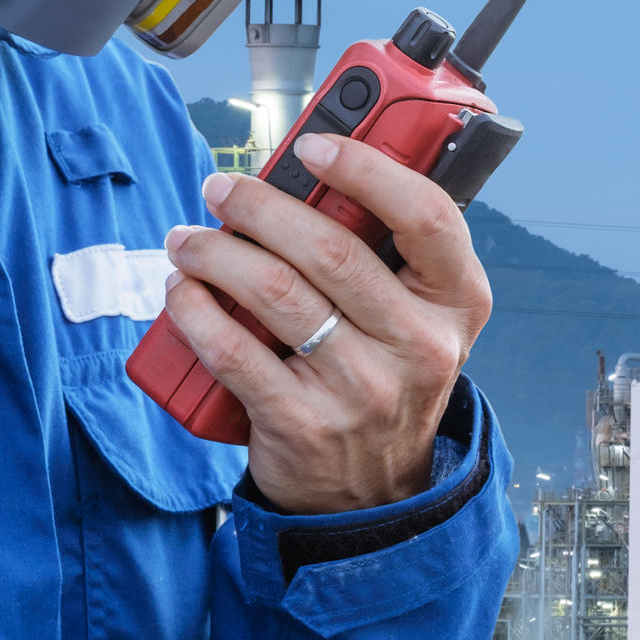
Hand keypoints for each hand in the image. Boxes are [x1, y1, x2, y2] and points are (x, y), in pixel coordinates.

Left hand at [160, 134, 491, 513]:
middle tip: (221, 188)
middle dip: (261, 206)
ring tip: (188, 239)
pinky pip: (235, 351)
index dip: (367, 171)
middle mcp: (420, 345)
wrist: (369, 492)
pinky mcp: (304, 423)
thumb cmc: (383, 376)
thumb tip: (306, 176)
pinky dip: (197, 312)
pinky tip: (183, 291)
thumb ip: (387, 252)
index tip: (313, 146)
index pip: (427, 217)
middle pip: (332, 250)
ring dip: (216, 253)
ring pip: (275, 293)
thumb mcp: (416, 318)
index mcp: (457, 303)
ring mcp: (363, 389)